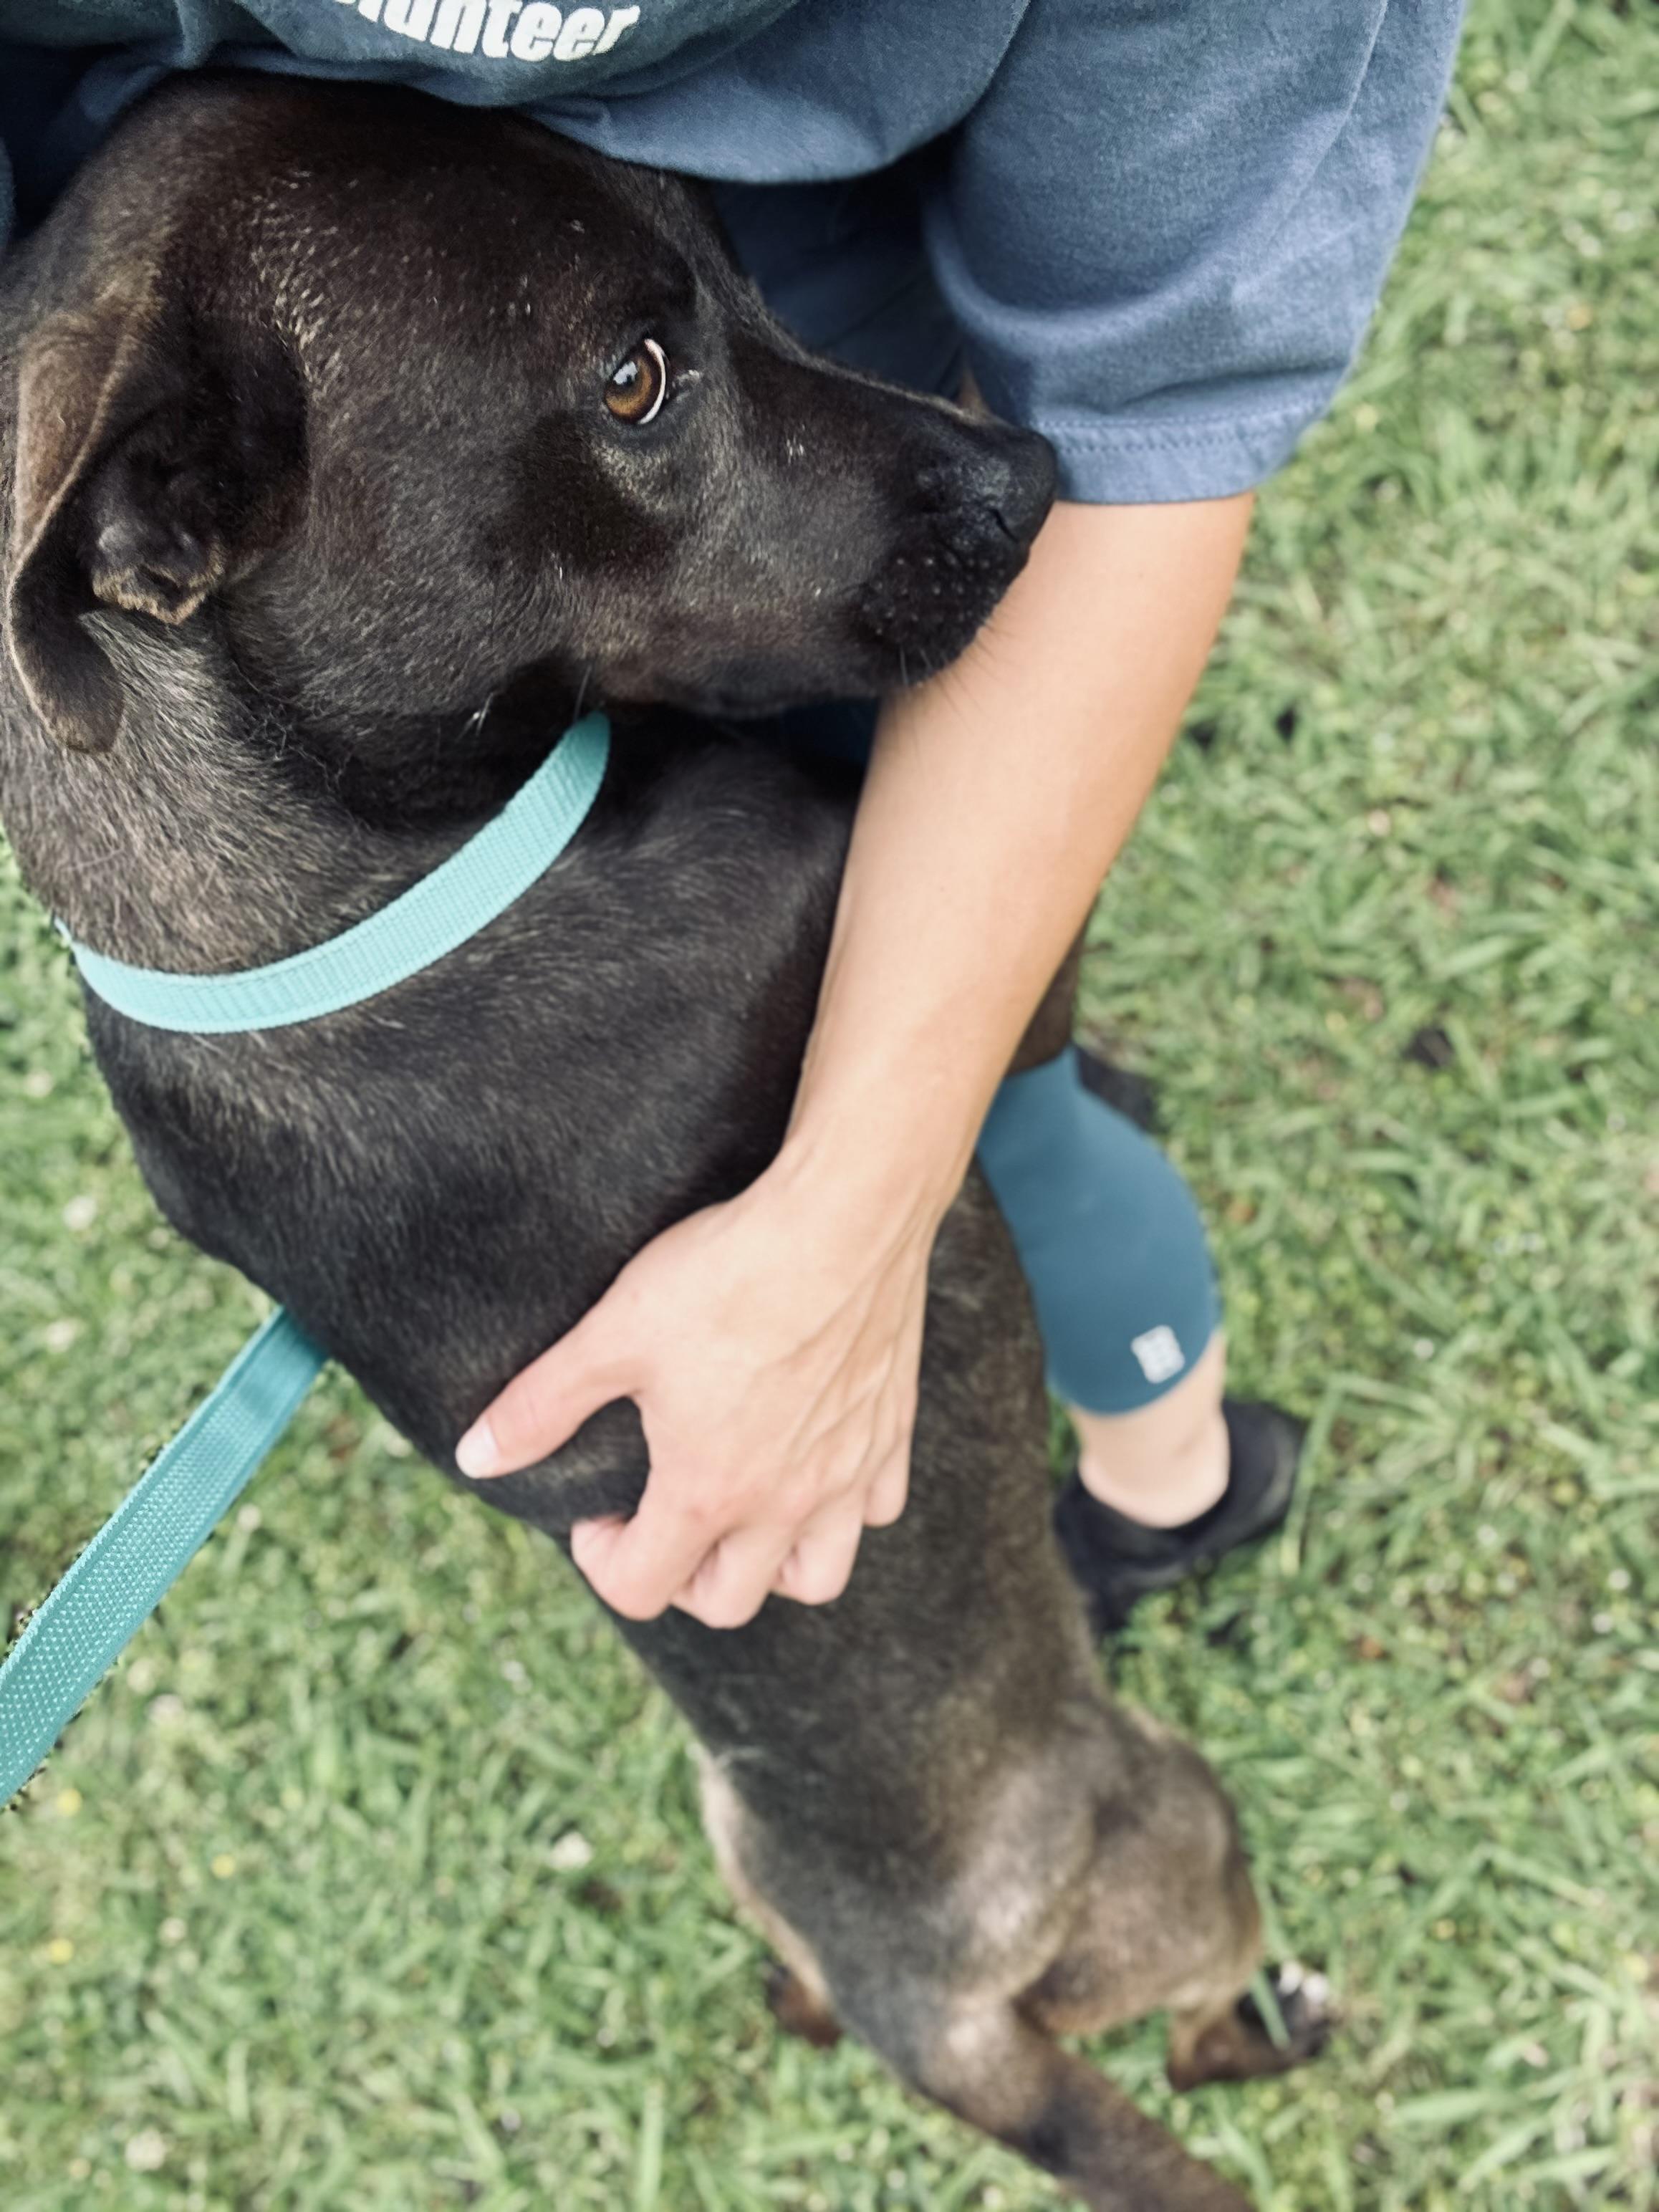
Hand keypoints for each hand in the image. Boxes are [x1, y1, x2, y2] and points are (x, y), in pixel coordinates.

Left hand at [454, 1151, 938, 1626]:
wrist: (844, 1219)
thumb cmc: (727, 1274)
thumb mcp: (613, 1333)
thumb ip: (541, 1405)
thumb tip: (474, 1458)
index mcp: (708, 1489)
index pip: (642, 1590)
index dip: (602, 1561)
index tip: (597, 1513)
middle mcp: (784, 1501)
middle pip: (728, 1602)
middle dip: (679, 1577)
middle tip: (658, 1517)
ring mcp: (847, 1474)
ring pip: (817, 1576)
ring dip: (770, 1565)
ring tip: (740, 1510)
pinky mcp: (891, 1434)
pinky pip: (877, 1509)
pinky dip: (844, 1505)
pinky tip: (814, 1458)